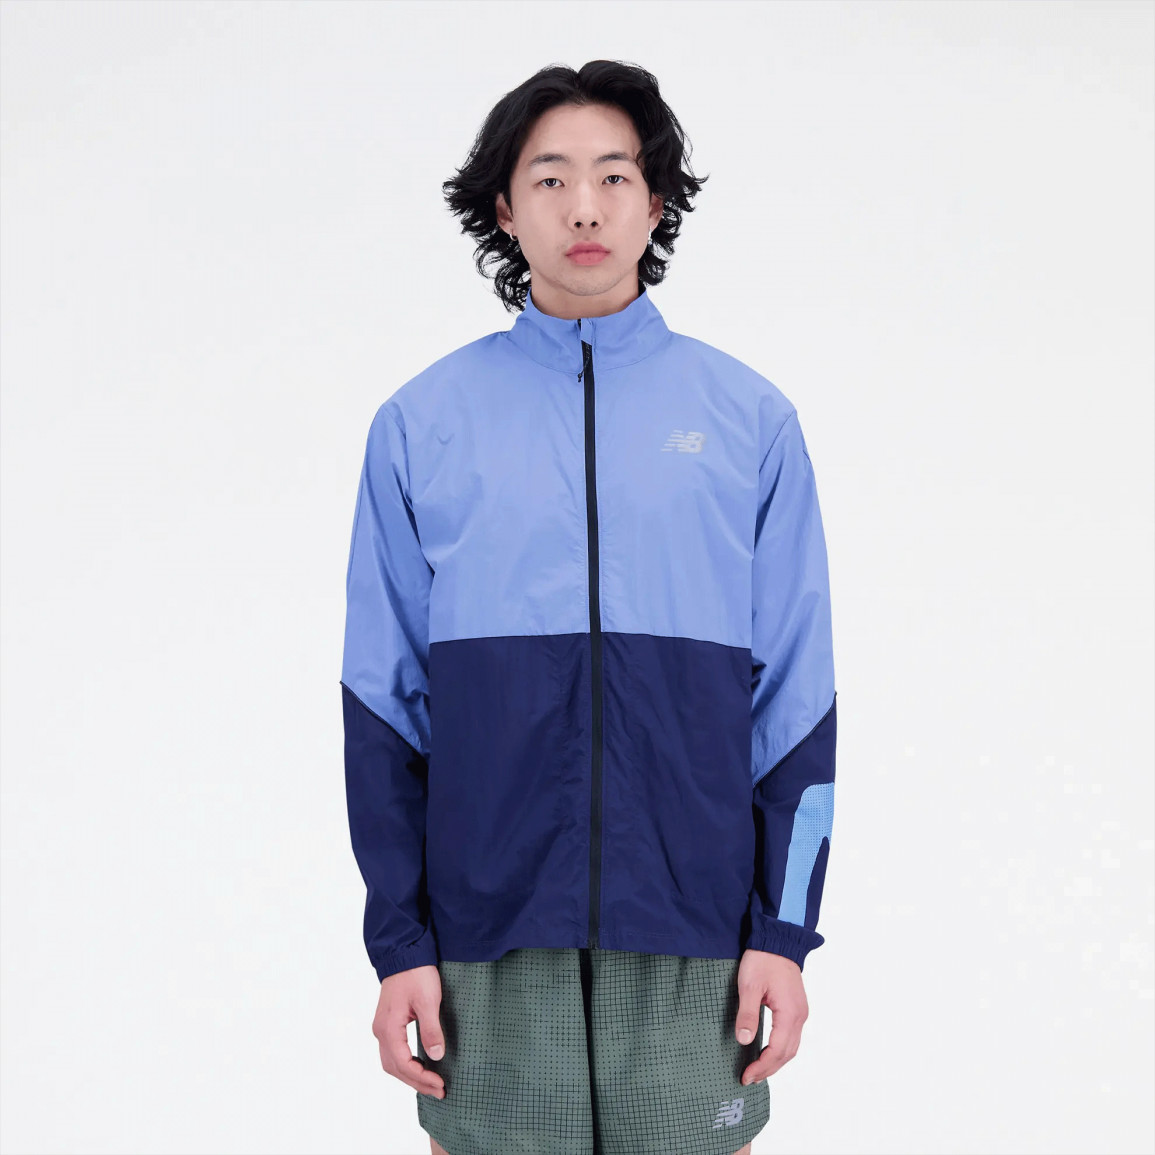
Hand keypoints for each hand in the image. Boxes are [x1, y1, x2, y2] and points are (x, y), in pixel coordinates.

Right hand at [372, 964, 446, 1098]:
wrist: (404, 953)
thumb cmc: (416, 973)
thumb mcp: (429, 1001)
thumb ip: (431, 1029)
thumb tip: (435, 1056)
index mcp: (389, 1028)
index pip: (403, 1064)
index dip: (422, 1078)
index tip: (440, 1084)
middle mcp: (381, 1031)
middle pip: (395, 1068)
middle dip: (417, 1082)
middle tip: (439, 1090)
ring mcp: (382, 1027)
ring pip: (392, 1061)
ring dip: (410, 1075)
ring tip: (431, 1083)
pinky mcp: (388, 1022)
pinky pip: (393, 1051)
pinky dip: (406, 1063)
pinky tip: (420, 1065)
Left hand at [734, 948, 808, 1085]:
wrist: (778, 938)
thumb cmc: (763, 959)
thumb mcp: (749, 986)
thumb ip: (747, 1014)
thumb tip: (744, 1041)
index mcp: (790, 1013)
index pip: (777, 1050)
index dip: (762, 1066)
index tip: (746, 1076)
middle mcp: (800, 1016)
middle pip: (787, 1053)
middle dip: (769, 1068)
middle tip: (749, 1078)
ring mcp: (800, 1011)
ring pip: (791, 1046)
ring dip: (776, 1061)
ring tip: (758, 1071)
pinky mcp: (796, 1006)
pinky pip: (792, 1036)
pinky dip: (781, 1049)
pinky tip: (768, 1051)